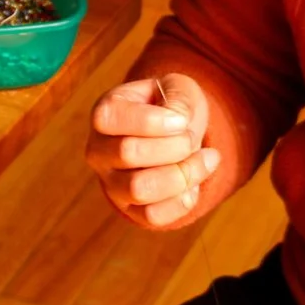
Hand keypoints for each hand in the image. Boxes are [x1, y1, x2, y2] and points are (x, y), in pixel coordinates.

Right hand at [85, 73, 220, 227]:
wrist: (173, 136)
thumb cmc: (169, 107)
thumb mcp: (176, 87)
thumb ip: (178, 98)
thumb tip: (179, 123)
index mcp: (104, 115)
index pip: (111, 119)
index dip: (153, 120)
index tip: (180, 119)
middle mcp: (99, 152)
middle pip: (129, 153)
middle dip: (174, 145)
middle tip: (191, 138)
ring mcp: (111, 184)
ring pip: (139, 189)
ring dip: (182, 175)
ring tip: (205, 159)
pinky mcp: (130, 210)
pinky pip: (152, 216)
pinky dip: (181, 201)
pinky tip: (194, 184)